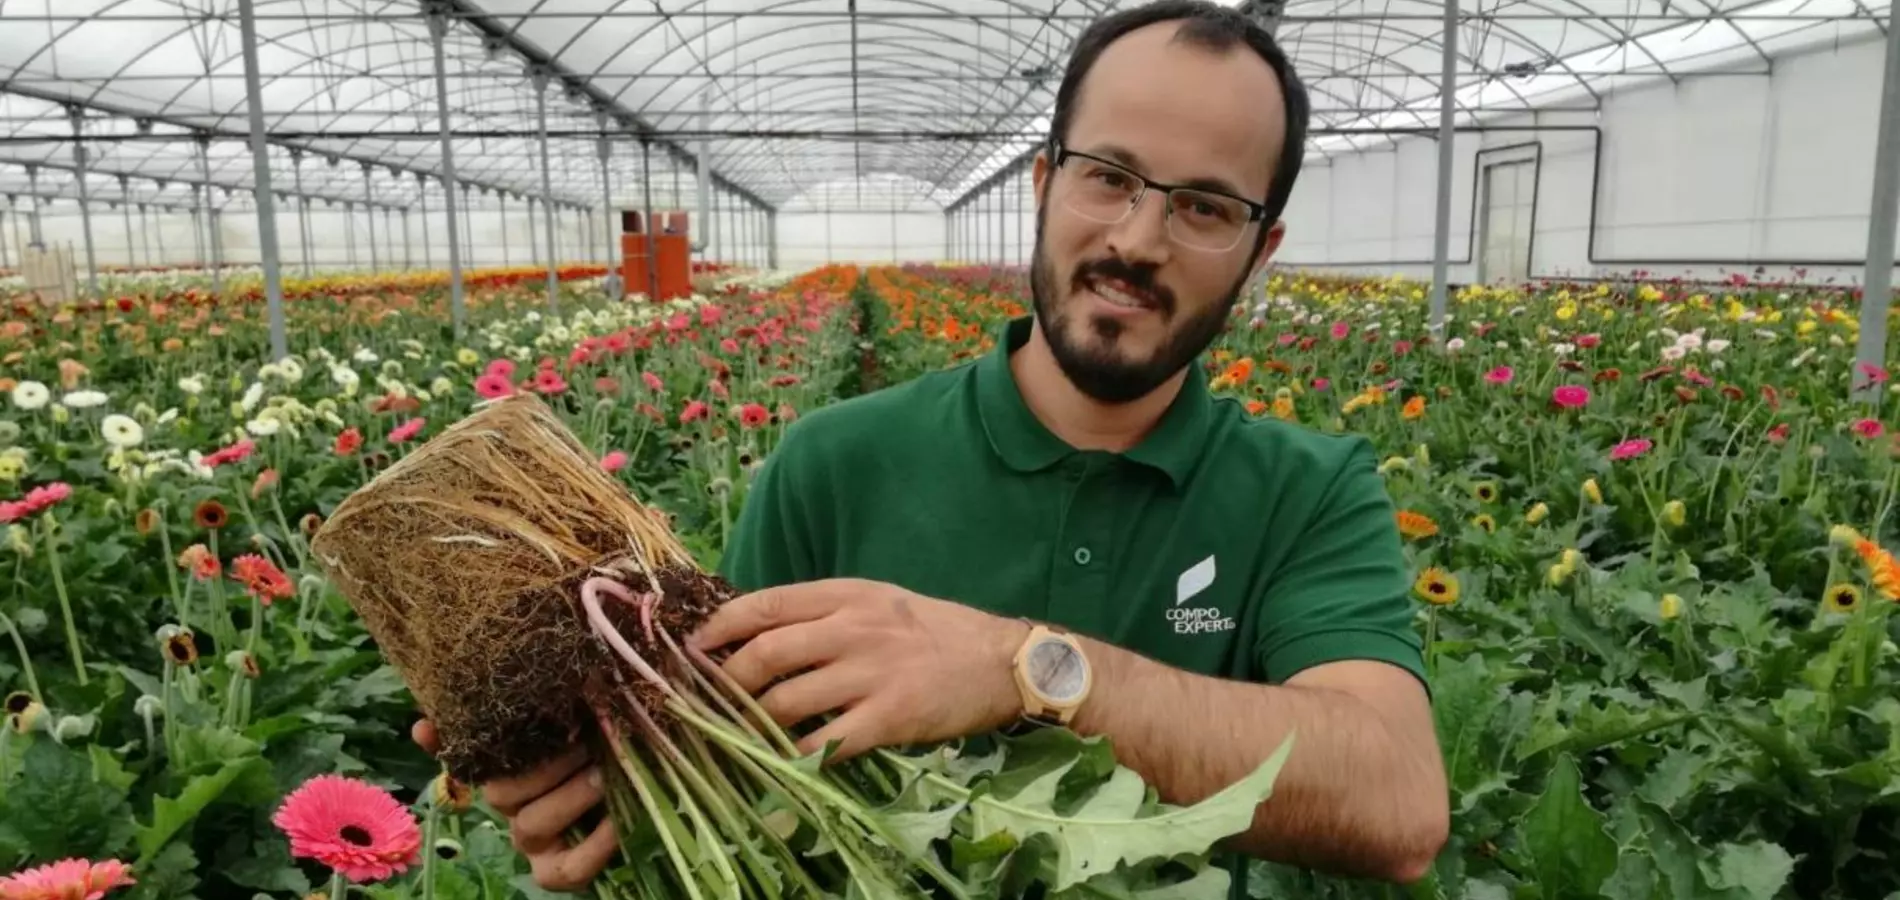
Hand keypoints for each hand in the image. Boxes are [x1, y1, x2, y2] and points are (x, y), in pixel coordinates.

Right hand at [411, 719, 618, 891]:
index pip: (466, 758)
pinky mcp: (561, 872)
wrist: (650, 791)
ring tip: (603, 775)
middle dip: (544, 766)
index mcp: (505, 768)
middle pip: (501, 792)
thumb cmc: (605, 746)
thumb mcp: (581, 717)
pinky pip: (568, 869)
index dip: (445, 745)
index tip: (428, 728)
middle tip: (583, 741)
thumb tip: (431, 719)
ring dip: (570, 797)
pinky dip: (595, 846)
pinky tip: (618, 821)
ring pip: (531, 825)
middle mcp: (512, 807)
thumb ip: (540, 703)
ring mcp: (535, 843)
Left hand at [688, 578, 1031, 759]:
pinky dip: (797, 755)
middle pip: (765, 654)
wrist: (1003, 660)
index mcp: (847, 594)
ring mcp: (871, 673)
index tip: (693, 648)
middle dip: (727, 683)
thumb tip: (758, 631)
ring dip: (755, 724)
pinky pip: (824, 742)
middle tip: (712, 701)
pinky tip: (789, 758)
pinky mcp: (889, 716)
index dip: (719, 627)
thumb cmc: (935, 631)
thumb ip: (825, 612)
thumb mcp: (879, 601)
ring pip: (785, 702)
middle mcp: (854, 628)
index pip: (765, 604)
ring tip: (745, 734)